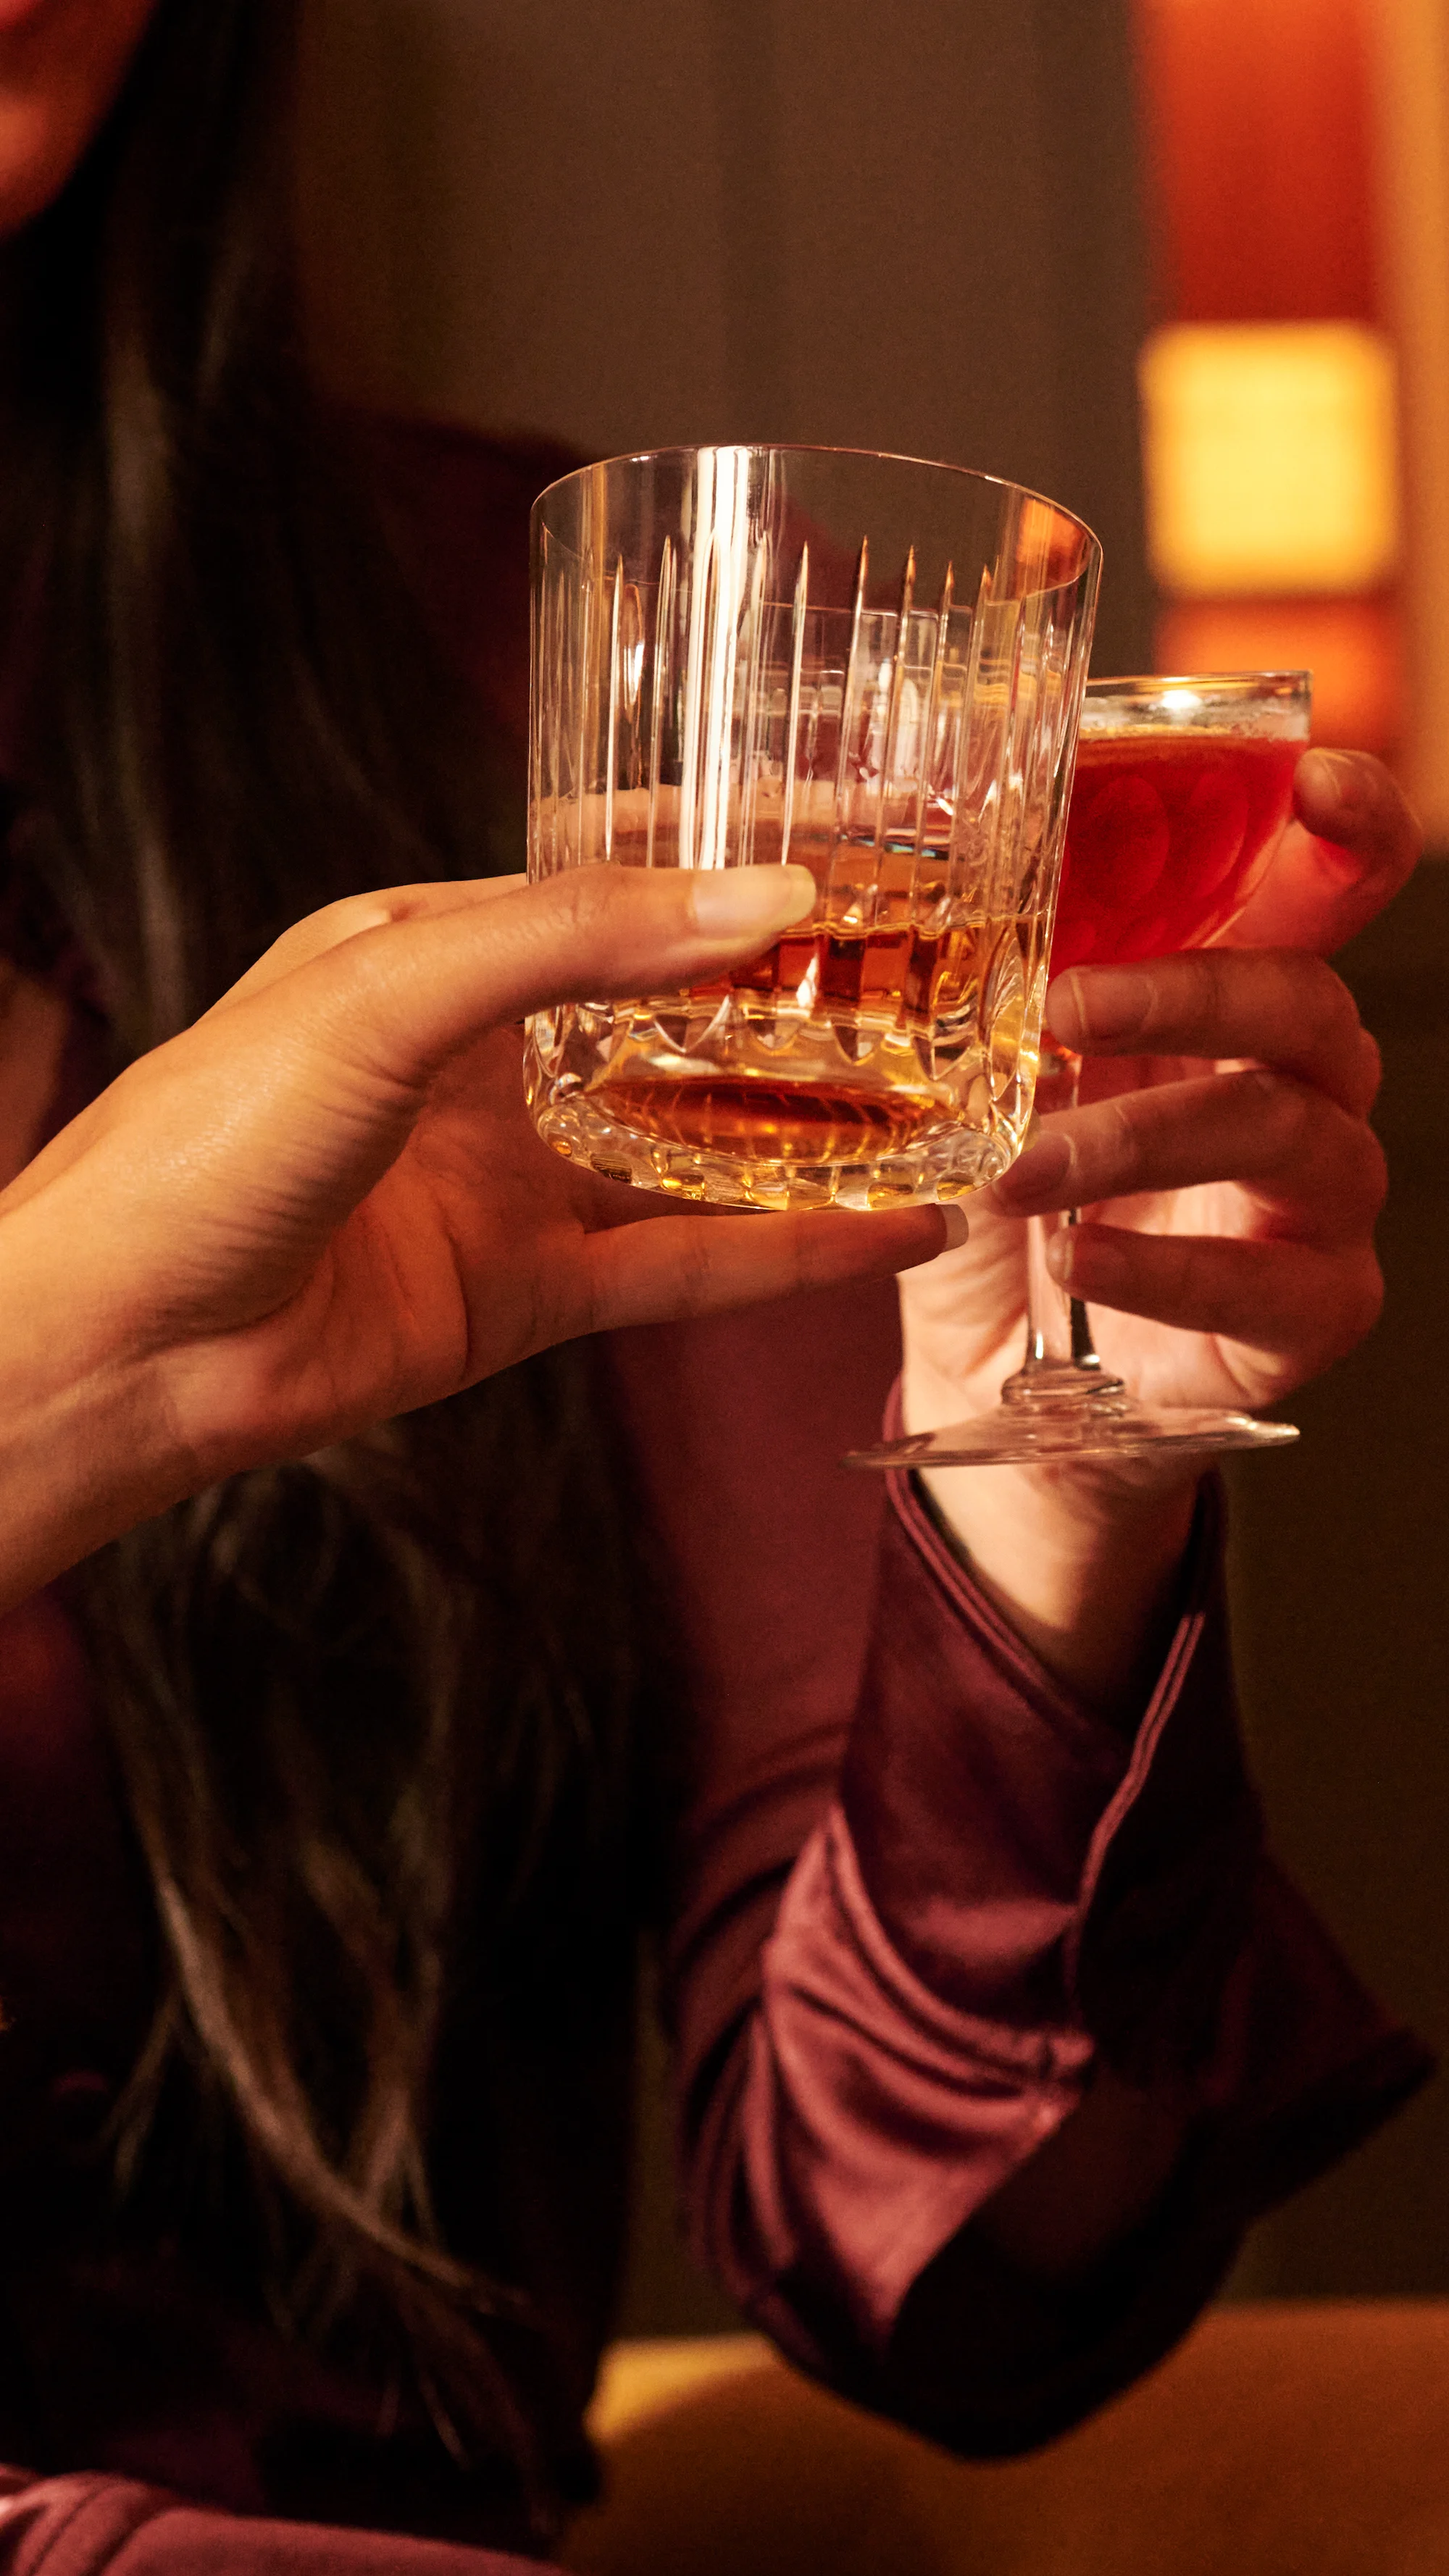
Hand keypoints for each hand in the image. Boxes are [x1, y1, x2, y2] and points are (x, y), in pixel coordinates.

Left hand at [0, 865, 946, 1605]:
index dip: (738, 856)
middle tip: (941, 971)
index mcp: (430, 943)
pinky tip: (892, 1231)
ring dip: (817, 1129)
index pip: (617, 879)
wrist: (124, 1345)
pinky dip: (788, 1252)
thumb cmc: (203, 1140)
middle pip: (678, 1013)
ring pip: (699, 1144)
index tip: (869, 836)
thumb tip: (757, 898)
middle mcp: (484, 1055)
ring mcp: (511, 1176)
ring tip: (953, 1104)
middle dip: (801, 993)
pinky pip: (683, 1264)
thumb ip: (571, 939)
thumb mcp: (383, 990)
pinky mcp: (527, 1291)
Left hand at [896, 749, 1417, 1707]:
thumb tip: (903, 852)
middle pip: (1306, 1000)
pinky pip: (1273, 1281)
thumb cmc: (999, 1205)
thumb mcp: (976, 1081)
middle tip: (1061, 1011)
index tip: (1309, 775)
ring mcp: (1320, 1202)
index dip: (1349, 827)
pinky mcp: (1312, 1311)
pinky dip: (1167, 1269)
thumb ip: (981, 985)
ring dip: (1138, 1138)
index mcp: (1230, 1006)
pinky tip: (1080, 1266)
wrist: (997, 1378)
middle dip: (1186, 991)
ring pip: (1285, 1128)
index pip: (1327, 893)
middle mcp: (1299, 1085)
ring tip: (1020, 1172)